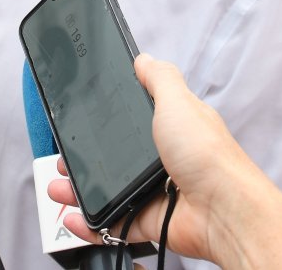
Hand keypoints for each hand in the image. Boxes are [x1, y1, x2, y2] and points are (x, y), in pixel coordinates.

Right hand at [45, 55, 281, 267]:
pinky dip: (92, 224)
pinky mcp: (149, 221)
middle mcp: (163, 160)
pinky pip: (113, 223)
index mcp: (172, 128)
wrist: (222, 210)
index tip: (82, 121)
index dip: (107, 121)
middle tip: (64, 158)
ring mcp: (154, 192)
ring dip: (80, 191)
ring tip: (59, 188)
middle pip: (115, 158)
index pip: (134, 121)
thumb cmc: (208, 155)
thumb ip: (160, 78)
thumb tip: (144, 58)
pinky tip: (75, 217)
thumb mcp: (179, 102)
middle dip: (85, 160)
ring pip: (109, 191)